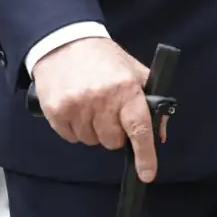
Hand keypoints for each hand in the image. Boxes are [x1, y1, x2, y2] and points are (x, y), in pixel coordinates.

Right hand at [32, 37, 159, 180]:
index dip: (145, 154)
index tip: (147, 173)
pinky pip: (71, 138)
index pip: (139, 127)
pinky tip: (76, 106)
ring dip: (93, 129)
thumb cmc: (103, 57)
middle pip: (113, 141)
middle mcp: (102, 99)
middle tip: (108, 109)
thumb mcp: (132, 71)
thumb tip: (159, 134)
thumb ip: (150, 101)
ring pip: (91, 141)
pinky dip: (75, 127)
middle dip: (113, 131)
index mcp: (126, 87)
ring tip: (90, 103)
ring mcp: (77, 106)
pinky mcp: (57, 112)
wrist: (65, 42)